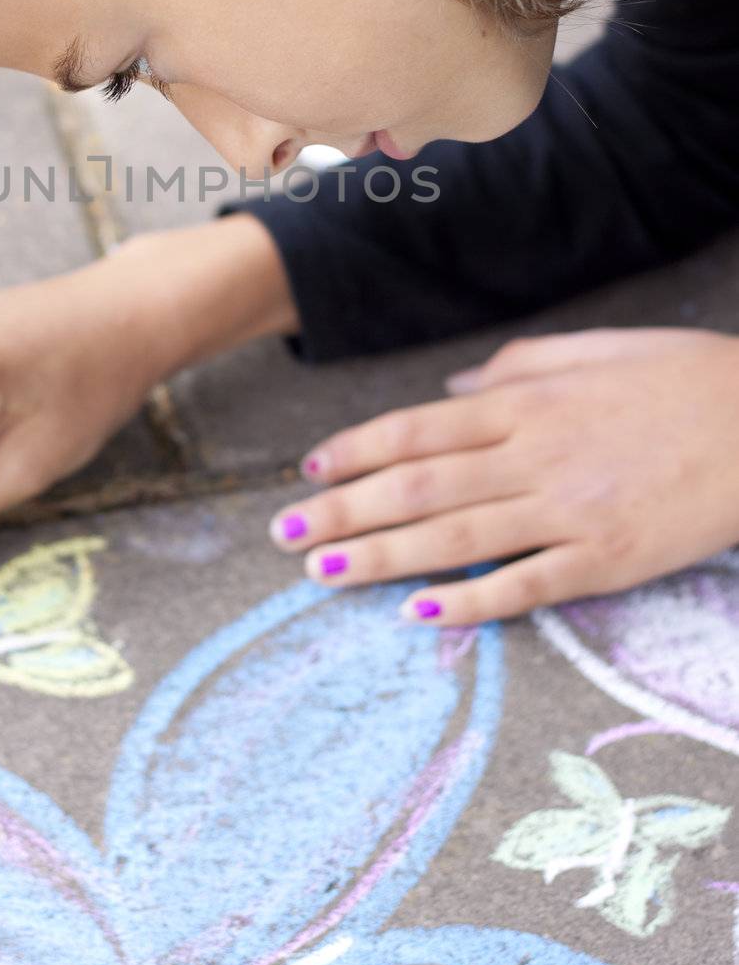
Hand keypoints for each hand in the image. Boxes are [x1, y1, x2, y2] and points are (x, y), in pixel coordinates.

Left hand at [268, 326, 738, 624]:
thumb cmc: (680, 378)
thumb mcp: (590, 350)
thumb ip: (512, 368)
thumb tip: (450, 391)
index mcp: (525, 402)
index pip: (417, 427)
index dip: (356, 450)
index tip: (308, 468)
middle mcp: (533, 455)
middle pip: (417, 486)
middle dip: (342, 510)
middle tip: (283, 533)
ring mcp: (568, 511)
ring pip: (455, 537)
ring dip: (381, 556)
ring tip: (322, 572)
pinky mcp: (607, 559)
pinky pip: (526, 584)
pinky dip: (470, 601)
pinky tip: (419, 614)